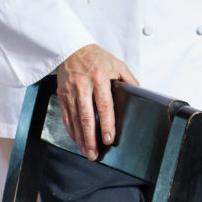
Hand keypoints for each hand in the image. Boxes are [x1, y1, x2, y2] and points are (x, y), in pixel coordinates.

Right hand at [56, 44, 137, 160]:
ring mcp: (70, 90)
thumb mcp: (116, 64)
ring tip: (86, 151)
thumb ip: (129, 79)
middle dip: (91, 137)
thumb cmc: (97, 57)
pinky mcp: (61, 93)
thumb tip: (139, 94)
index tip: (108, 139)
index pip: (104, 106)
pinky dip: (71, 129)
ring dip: (80, 137)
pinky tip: (76, 139)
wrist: (73, 47)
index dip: (107, 124)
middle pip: (87, 116)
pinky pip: (65, 115)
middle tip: (94, 153)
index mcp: (99, 78)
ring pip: (75, 118)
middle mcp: (83, 85)